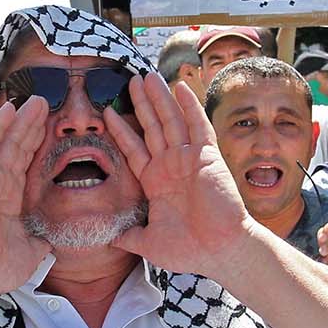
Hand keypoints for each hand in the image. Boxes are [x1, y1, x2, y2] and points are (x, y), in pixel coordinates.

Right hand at [0, 99, 52, 298]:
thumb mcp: (30, 252)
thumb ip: (39, 242)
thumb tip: (48, 244)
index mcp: (11, 200)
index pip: (26, 164)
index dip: (37, 144)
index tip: (50, 127)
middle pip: (18, 148)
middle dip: (32, 126)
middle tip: (46, 104)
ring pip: (7, 142)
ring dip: (21, 120)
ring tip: (37, 100)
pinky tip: (9, 109)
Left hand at [104, 74, 251, 278]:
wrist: (220, 251)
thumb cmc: (190, 250)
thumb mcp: (148, 243)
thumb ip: (129, 237)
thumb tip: (108, 240)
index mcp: (155, 182)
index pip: (133, 149)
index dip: (120, 130)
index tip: (106, 112)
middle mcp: (170, 166)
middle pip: (151, 127)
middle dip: (141, 103)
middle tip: (130, 80)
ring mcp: (188, 159)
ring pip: (170, 121)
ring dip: (160, 98)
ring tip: (147, 76)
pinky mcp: (207, 156)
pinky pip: (197, 126)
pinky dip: (189, 106)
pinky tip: (180, 87)